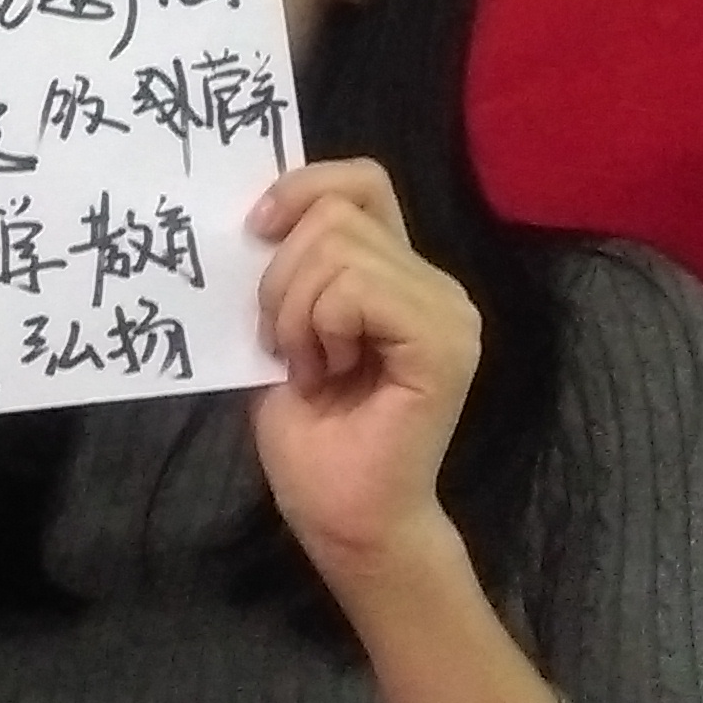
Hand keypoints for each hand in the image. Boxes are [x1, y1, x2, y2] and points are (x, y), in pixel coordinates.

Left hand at [245, 159, 482, 581]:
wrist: (344, 520)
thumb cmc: (313, 438)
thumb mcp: (284, 329)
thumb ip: (291, 270)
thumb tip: (257, 213)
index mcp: (400, 273)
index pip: (360, 182)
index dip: (302, 188)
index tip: (255, 229)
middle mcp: (435, 284)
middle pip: (335, 215)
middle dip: (281, 279)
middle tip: (287, 347)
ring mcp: (447, 312)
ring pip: (339, 250)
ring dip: (295, 311)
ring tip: (311, 368)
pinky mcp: (443, 343)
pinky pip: (356, 290)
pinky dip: (318, 327)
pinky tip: (328, 374)